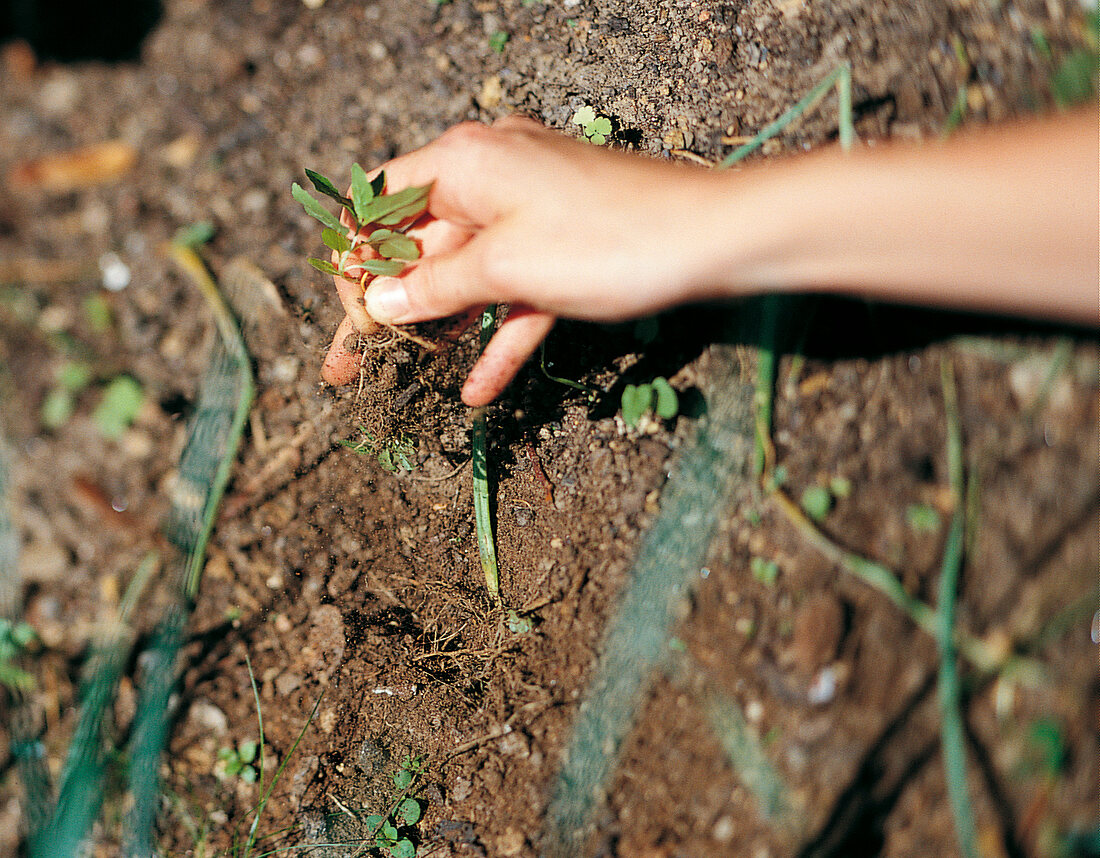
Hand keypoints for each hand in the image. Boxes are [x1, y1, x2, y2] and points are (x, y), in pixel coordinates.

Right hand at [320, 116, 723, 404]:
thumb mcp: (506, 267)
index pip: (380, 204)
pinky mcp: (562, 249)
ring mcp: (529, 214)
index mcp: (464, 162)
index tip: (350, 319)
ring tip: (398, 379)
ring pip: (465, 274)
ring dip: (436, 327)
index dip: (354, 261)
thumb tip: (377, 302)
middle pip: (417, 246)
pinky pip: (514, 294)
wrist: (715, 240)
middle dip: (384, 307)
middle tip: (348, 365)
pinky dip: (496, 336)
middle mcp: (491, 178)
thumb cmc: (609, 240)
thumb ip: (435, 287)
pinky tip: (477, 390)